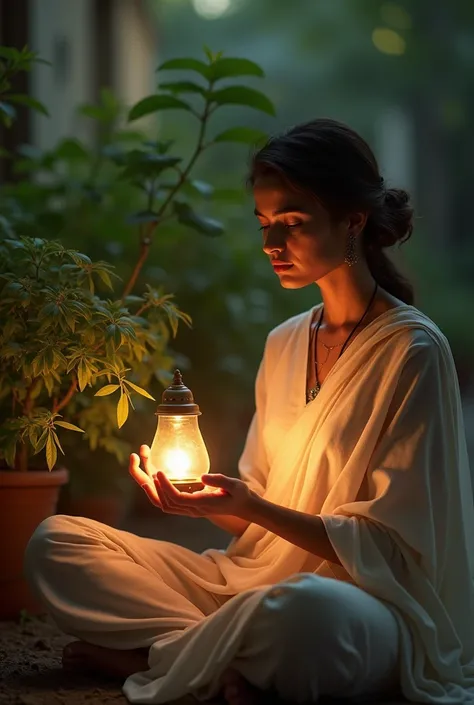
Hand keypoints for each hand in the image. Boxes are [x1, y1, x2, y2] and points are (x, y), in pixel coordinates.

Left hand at [129, 445, 257, 519]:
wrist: (243, 508)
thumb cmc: (240, 495)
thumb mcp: (235, 486)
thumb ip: (220, 481)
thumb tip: (202, 477)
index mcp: (201, 505)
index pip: (176, 499)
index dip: (165, 486)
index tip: (158, 471)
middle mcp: (191, 509)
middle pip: (161, 501)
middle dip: (145, 482)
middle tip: (136, 458)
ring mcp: (188, 508)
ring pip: (160, 501)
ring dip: (147, 483)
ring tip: (140, 461)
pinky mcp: (187, 504)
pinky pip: (165, 499)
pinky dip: (155, 488)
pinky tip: (153, 471)